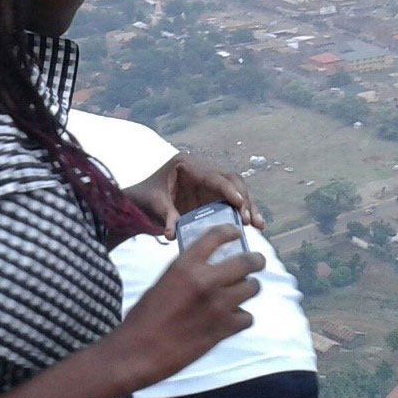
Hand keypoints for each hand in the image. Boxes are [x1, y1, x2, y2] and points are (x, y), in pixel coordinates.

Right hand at [111, 226, 264, 390]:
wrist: (137, 352)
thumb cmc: (144, 317)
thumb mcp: (163, 282)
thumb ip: (187, 272)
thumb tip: (206, 268)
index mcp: (185, 265)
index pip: (217, 236)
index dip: (231, 232)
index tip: (238, 234)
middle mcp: (205, 280)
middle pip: (247, 261)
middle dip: (256, 260)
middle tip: (257, 262)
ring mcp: (217, 305)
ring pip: (252, 288)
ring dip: (250, 288)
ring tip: (244, 291)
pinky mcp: (222, 330)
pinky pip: (247, 317)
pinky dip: (242, 318)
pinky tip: (233, 319)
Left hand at [126, 153, 264, 239]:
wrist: (138, 202)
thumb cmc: (144, 198)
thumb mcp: (153, 205)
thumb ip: (165, 216)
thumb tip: (172, 234)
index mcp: (187, 164)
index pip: (213, 176)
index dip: (229, 189)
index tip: (240, 203)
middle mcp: (202, 169)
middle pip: (231, 180)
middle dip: (244, 198)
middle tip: (250, 220)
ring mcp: (209, 182)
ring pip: (236, 189)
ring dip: (249, 206)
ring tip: (258, 225)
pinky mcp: (212, 195)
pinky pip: (232, 200)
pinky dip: (242, 211)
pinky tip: (253, 225)